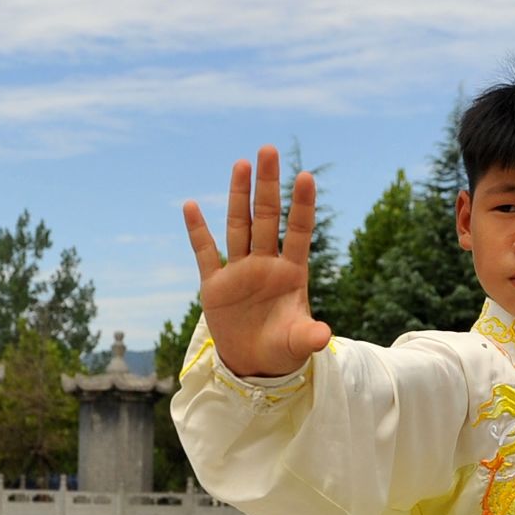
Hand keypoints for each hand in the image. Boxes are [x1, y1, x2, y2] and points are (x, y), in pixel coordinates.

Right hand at [182, 145, 329, 379]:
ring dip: (239, 196)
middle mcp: (265, 264)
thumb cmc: (282, 350)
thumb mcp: (297, 344)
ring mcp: (240, 271)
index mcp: (291, 274)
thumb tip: (324, 336)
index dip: (302, 206)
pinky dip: (197, 231)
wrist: (254, 364)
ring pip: (239, 226)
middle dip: (267, 185)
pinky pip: (205, 252)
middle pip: (267, 218)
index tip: (306, 176)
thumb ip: (308, 336)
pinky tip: (190, 205)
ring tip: (241, 163)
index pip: (300, 232)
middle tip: (268, 150)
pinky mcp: (214, 284)